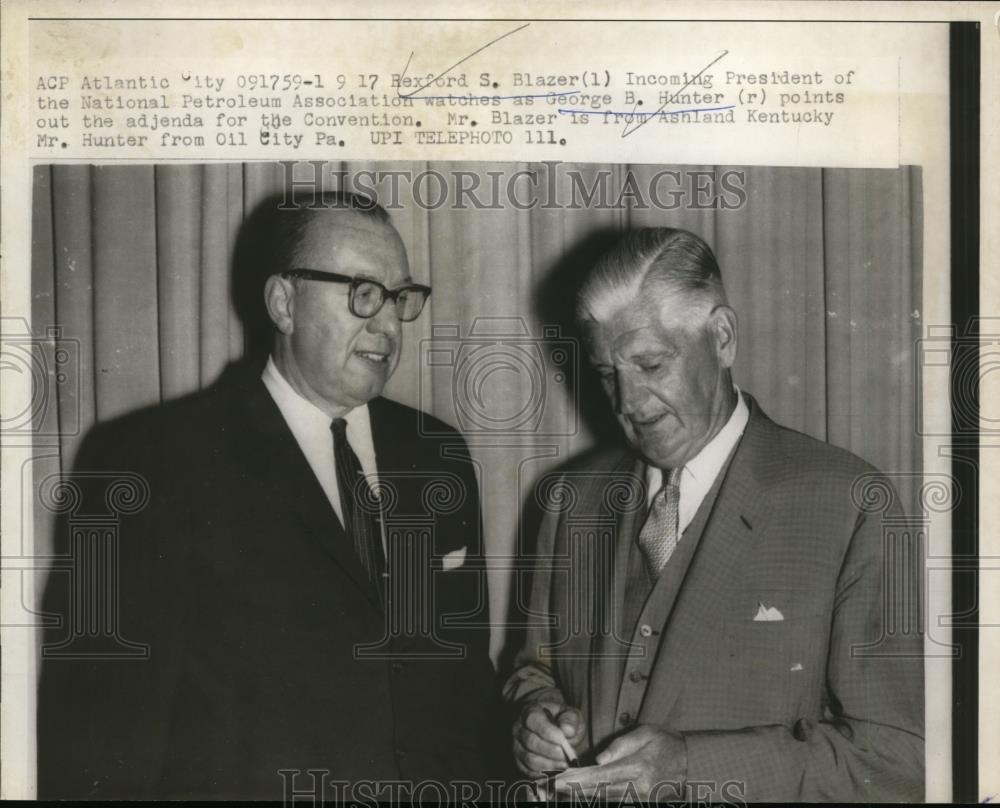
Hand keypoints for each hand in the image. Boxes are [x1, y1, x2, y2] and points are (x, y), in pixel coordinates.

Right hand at [512, 702, 586, 777]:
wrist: (557, 730)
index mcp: (530, 711)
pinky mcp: (520, 762)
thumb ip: (570, 719)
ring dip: (550, 764)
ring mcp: (517, 746)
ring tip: (565, 764)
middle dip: (551, 751)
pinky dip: (545, 774)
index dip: (547, 731)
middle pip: (530, 742)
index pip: (533, 720)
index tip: (562, 740)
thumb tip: (568, 730)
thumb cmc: (563, 721)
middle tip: (568, 756)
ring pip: (529, 759)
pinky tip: (558, 770)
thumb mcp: (571, 714)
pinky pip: (529, 772)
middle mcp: (519, 728)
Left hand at [552, 724, 686, 799]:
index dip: (578, 780)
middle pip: (599, 792)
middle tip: (551, 788)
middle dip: (573, 791)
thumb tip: (597, 759)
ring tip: (558, 792)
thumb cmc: (664, 742)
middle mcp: (639, 788)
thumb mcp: (645, 733)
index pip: (601, 776)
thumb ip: (621, 746)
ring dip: (581, 797)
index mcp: (638, 768)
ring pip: (605, 800)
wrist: (689, 761)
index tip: (559, 779)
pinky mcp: (641, 802)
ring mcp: (640, 798)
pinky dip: (595, 799)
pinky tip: (578, 796)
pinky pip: (614, 802)